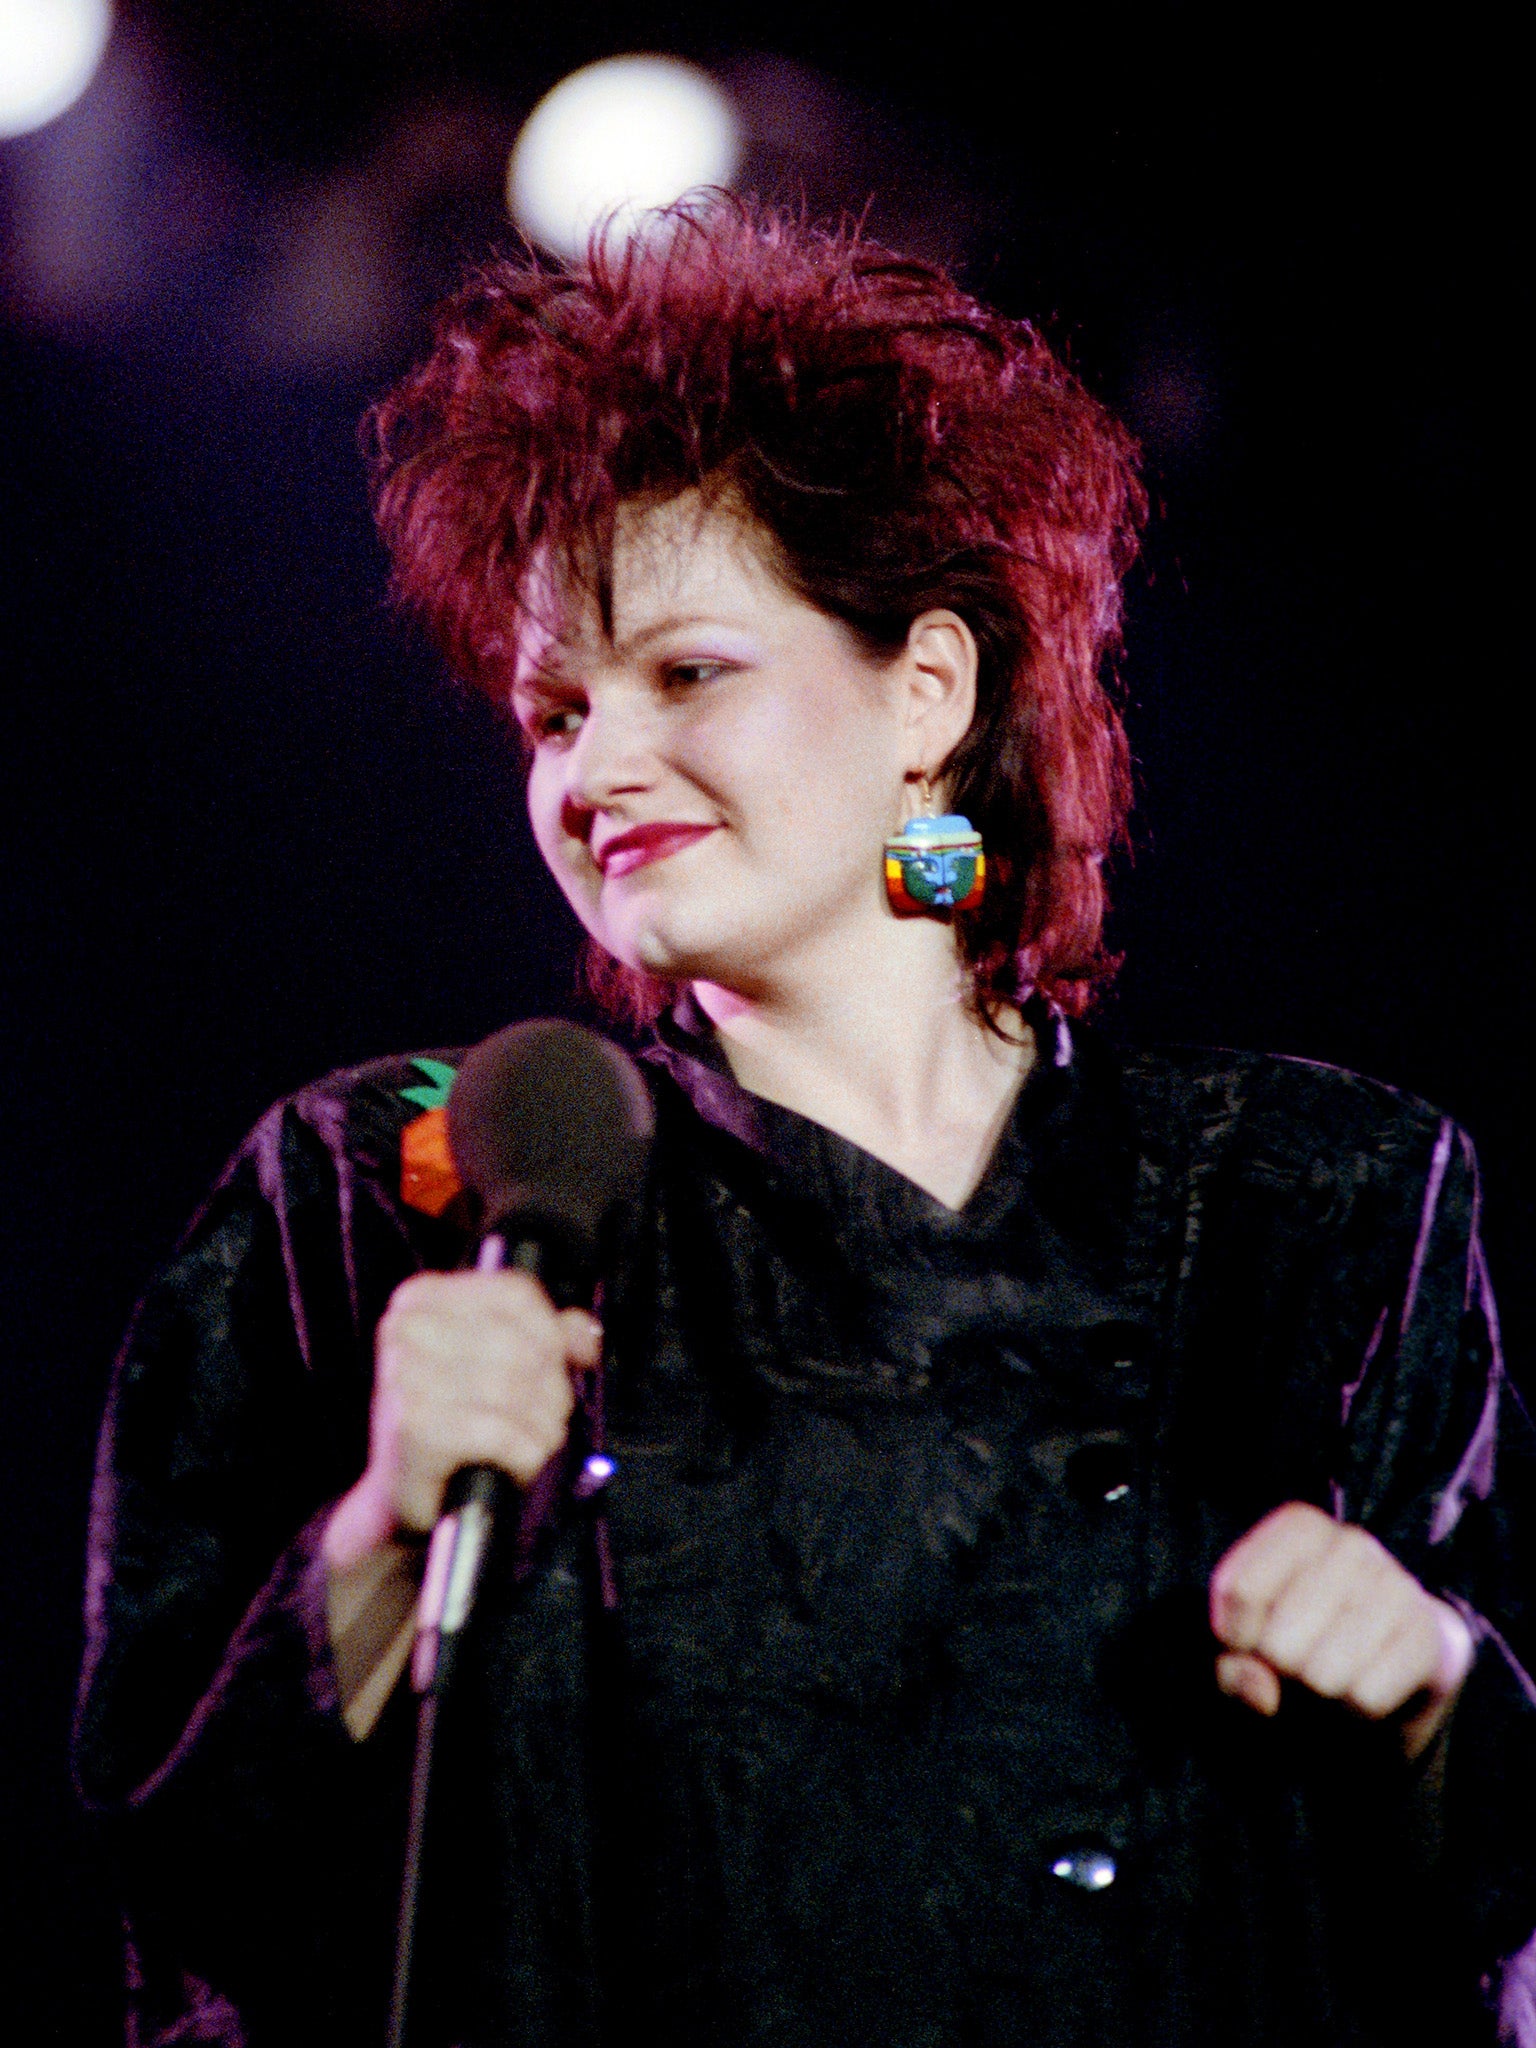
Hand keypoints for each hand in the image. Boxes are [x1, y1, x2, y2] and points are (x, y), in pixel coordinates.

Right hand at [326, 1268, 602, 1567]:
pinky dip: (525, 1455)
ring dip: (543, 1426)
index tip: (567, 1362)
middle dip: (552, 1389)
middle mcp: (405, 1328)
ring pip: (516, 1390)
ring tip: (536, 1443)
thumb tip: (587, 1336)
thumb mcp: (495, 1362)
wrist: (403, 1494)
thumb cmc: (453, 1419)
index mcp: (422, 1297)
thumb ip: (546, 1336)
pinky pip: (501, 1433)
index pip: (514, 1293)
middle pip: (521, 1345)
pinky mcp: (413, 1426)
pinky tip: (518, 1465)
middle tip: (550, 1419)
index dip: (554, 1331)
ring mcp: (404, 1376)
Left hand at [1209, 1501, 1474, 1760]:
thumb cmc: (1302, 1636)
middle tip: (1297, 1660)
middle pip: (1279, 1642)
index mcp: (1301, 1526)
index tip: (1246, 1640)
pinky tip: (1364, 1684)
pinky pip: (1367, 1697)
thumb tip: (1262, 1692)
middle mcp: (1351, 1543)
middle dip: (1279, 1670)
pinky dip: (1356, 1708)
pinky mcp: (1427, 1635)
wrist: (1390, 1656)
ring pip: (1323, 1674)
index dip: (1233, 1635)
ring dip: (1318, 1692)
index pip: (1239, 1590)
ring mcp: (1397, 1585)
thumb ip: (1234, 1666)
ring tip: (1330, 1672)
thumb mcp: (1251, 1643)